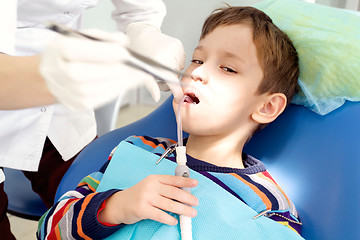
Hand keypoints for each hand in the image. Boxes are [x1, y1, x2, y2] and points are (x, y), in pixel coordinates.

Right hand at [39, 29, 160, 109]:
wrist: (53, 73)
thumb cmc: (71, 53)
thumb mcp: (84, 36)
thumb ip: (105, 37)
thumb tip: (124, 42)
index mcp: (58, 50)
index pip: (81, 51)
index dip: (107, 53)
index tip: (126, 53)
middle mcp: (58, 73)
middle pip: (91, 74)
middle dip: (120, 71)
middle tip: (140, 68)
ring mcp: (66, 92)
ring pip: (99, 90)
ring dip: (123, 83)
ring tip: (138, 76)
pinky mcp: (76, 105)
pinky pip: (101, 100)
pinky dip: (117, 91)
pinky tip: (126, 83)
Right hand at [98, 175, 197, 224]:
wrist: (119, 204)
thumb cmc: (138, 195)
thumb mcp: (150, 186)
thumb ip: (164, 188)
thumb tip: (183, 192)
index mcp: (154, 179)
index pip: (172, 179)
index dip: (185, 181)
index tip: (195, 183)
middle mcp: (150, 186)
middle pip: (173, 192)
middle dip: (187, 198)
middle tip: (196, 202)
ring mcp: (146, 197)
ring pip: (169, 204)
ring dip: (182, 209)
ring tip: (191, 213)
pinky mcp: (142, 209)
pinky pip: (159, 215)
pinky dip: (168, 219)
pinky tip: (174, 221)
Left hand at [126, 22, 185, 102]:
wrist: (141, 33)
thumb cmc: (139, 52)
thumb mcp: (142, 70)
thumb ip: (151, 85)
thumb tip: (156, 98)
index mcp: (159, 61)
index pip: (172, 80)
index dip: (176, 91)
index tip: (179, 97)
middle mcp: (169, 54)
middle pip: (176, 76)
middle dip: (169, 80)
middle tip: (159, 79)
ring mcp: (175, 48)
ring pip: (179, 68)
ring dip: (172, 70)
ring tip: (161, 65)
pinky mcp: (178, 44)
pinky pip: (181, 59)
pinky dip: (175, 61)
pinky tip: (166, 57)